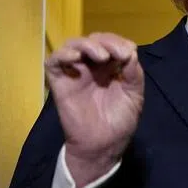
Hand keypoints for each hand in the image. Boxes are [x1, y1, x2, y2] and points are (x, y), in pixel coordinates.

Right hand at [45, 33, 144, 187]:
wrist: (103, 146)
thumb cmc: (119, 123)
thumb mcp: (134, 96)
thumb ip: (133, 74)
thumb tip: (130, 52)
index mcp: (110, 68)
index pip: (111, 43)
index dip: (119, 42)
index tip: (129, 53)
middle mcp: (91, 67)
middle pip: (93, 40)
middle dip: (107, 42)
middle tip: (118, 54)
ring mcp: (74, 73)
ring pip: (73, 45)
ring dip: (87, 44)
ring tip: (101, 56)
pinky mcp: (59, 82)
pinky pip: (53, 61)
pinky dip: (62, 54)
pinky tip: (76, 57)